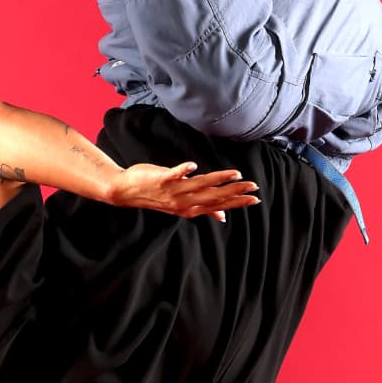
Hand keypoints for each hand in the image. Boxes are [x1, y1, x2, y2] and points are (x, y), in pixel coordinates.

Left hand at [108, 163, 260, 221]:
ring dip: (218, 179)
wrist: (126, 192)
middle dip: (235, 192)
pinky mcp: (162, 179)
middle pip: (214, 196)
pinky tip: (193, 166)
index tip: (255, 199)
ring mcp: (173, 191)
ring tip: (236, 174)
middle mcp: (184, 202)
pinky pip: (174, 174)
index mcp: (190, 208)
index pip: (219, 205)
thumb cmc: (155, 196)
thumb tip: (222, 216)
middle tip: (253, 187)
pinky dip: (183, 170)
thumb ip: (204, 209)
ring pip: (200, 185)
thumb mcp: (181, 206)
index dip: (237, 202)